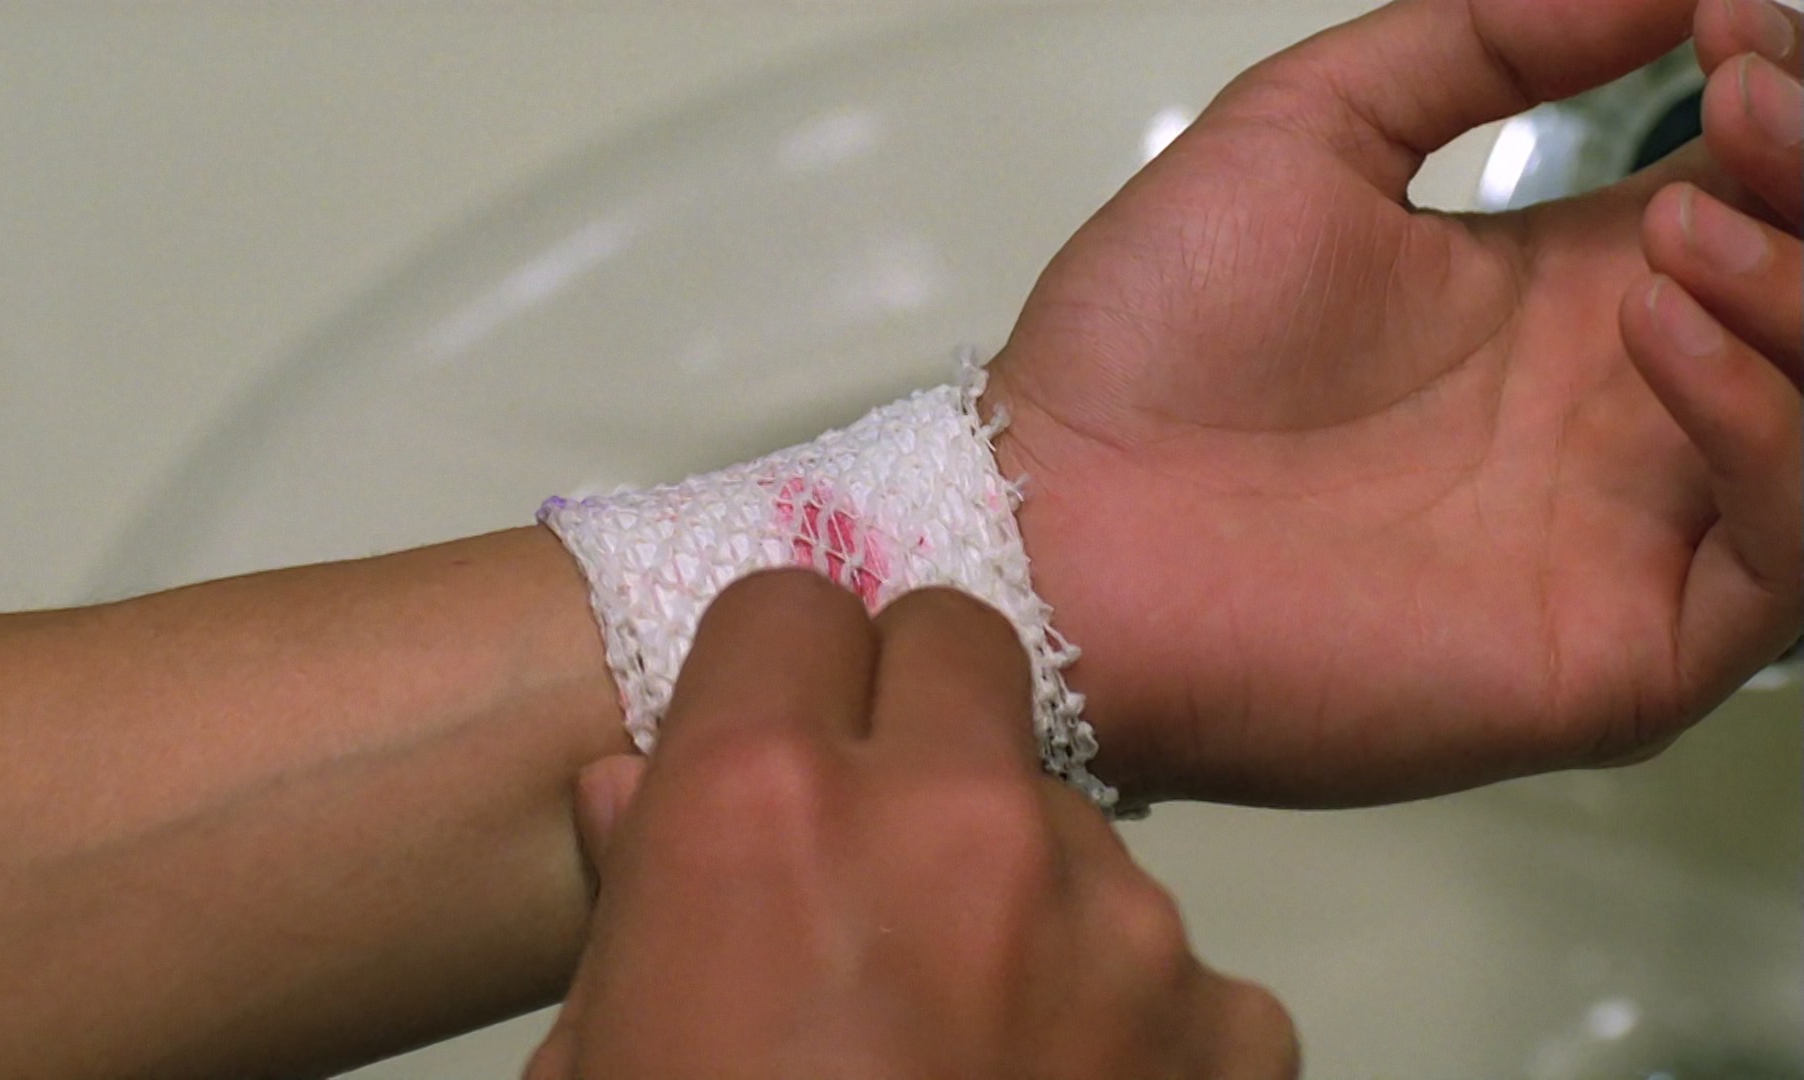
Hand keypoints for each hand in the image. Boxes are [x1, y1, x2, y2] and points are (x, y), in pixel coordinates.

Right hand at [523, 571, 1296, 1079]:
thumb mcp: (605, 1058)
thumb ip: (635, 895)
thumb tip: (634, 790)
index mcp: (760, 811)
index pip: (789, 604)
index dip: (777, 672)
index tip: (780, 727)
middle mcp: (952, 821)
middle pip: (958, 643)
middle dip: (916, 716)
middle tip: (881, 839)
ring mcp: (1113, 922)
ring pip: (1073, 812)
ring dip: (1025, 883)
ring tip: (967, 1033)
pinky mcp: (1228, 1023)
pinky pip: (1179, 964)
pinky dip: (1132, 1018)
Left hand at [987, 0, 1802, 804]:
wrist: (1052, 526)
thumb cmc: (1147, 346)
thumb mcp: (1307, 132)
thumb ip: (1480, 40)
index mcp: (1564, 297)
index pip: (1759, 198)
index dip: (1779, 113)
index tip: (1732, 33)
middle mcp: (1620, 415)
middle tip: (1746, 107)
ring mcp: (1629, 536)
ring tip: (1684, 225)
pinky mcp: (1616, 651)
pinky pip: (1786, 556)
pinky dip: (1771, 434)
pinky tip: (1661, 331)